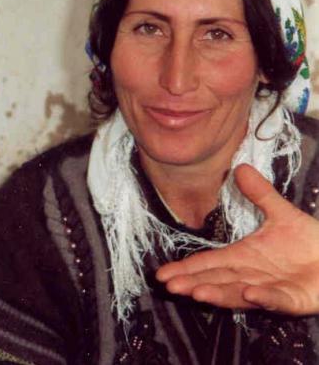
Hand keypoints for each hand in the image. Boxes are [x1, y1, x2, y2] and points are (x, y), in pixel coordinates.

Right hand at [155, 164, 318, 314]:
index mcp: (243, 257)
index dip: (186, 268)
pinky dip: (263, 298)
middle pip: (216, 281)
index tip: (163, 273)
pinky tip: (249, 293)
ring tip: (196, 292)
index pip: (209, 263)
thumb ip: (260, 194)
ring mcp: (270, 290)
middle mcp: (250, 276)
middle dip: (193, 284)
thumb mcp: (282, 214)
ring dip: (218, 294)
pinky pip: (276, 300)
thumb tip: (240, 167)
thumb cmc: (311, 243)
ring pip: (238, 294)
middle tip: (171, 285)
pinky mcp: (293, 301)